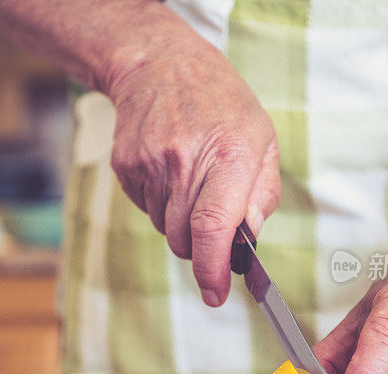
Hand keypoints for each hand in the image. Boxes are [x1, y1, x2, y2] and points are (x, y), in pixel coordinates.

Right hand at [106, 42, 279, 306]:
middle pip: (185, 240)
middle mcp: (184, 161)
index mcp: (229, 153)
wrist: (159, 65)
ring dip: (181, 222)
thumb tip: (248, 239)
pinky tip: (169, 171)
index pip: (214, 227)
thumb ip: (262, 193)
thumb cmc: (221, 103)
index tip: (215, 294)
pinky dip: (161, 204)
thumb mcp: (262, 138)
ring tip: (190, 180)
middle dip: (201, 248)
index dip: (212, 269)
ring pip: (165, 229)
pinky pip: (146, 210)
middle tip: (213, 222)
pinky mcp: (125, 168)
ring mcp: (148, 165)